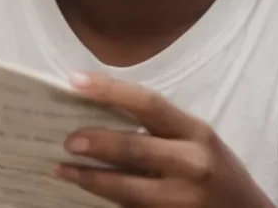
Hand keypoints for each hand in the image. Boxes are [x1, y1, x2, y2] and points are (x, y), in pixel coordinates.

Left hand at [57, 73, 274, 207]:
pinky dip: (105, 201)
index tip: (74, 81)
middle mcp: (193, 164)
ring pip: (127, 189)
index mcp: (196, 131)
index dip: (109, 90)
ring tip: (62, 169)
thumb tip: (99, 110)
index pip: (147, 103)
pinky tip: (85, 192)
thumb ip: (159, 128)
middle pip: (134, 148)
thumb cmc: (215, 169)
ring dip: (90, 179)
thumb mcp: (197, 140)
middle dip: (96, 143)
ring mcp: (185, 199)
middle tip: (67, 140)